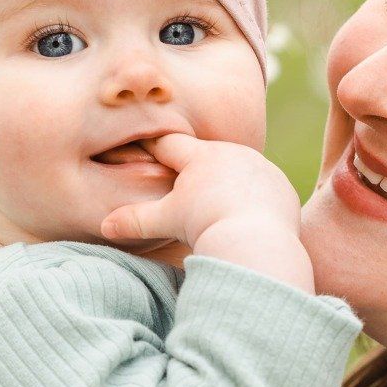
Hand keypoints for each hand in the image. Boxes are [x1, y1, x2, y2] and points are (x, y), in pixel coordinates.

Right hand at [100, 133, 313, 293]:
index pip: (170, 145)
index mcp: (202, 156)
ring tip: (219, 198)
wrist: (256, 241)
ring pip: (239, 170)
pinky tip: (248, 214)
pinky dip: (253, 198)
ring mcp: (262, 169)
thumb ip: (135, 220)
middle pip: (208, 156)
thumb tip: (105, 226)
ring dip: (228, 182)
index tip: (144, 145)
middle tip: (184, 176)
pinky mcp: (282, 188)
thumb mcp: (166, 221)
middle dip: (196, 167)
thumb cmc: (205, 225)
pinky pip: (263, 189)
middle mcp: (234, 154)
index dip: (154, 146)